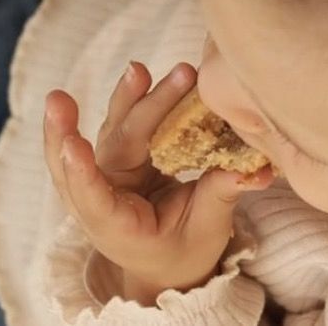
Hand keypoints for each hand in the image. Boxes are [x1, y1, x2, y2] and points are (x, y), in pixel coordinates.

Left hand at [43, 62, 274, 304]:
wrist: (165, 258)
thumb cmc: (182, 250)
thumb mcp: (207, 231)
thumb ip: (222, 195)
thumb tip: (256, 169)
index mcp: (114, 227)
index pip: (93, 201)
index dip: (81, 172)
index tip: (71, 144)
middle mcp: (102, 196)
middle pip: (112, 147)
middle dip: (130, 109)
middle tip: (141, 74)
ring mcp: (107, 170)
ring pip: (112, 128)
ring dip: (126, 96)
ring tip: (138, 70)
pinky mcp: (118, 151)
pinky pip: (121, 120)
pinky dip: (130, 97)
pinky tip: (139, 74)